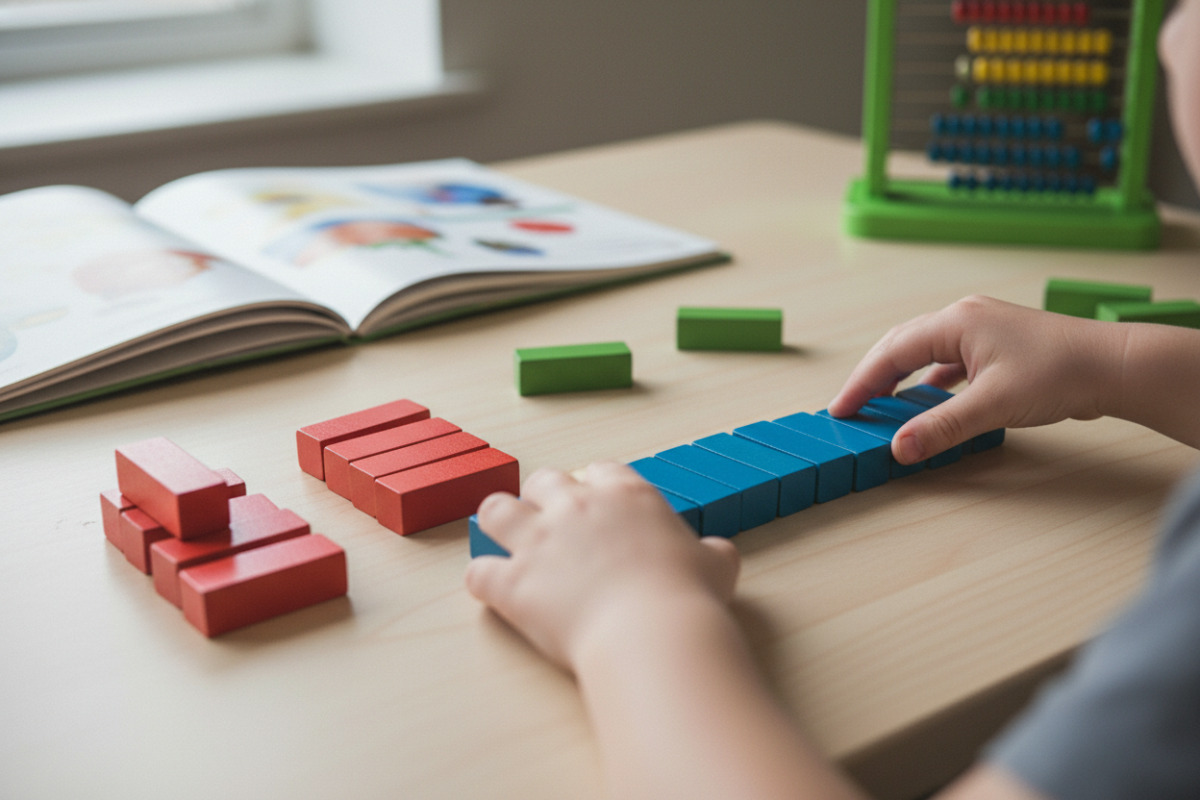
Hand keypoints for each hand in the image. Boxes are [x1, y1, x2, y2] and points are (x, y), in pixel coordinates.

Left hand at [464, 461, 740, 670]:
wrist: (653, 634)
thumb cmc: (688, 599)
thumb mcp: (716, 566)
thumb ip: (712, 553)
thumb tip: (717, 554)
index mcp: (626, 495)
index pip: (601, 470)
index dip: (596, 488)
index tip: (599, 507)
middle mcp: (576, 507)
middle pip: (543, 480)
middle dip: (543, 499)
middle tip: (551, 524)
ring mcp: (538, 542)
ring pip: (495, 510)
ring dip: (499, 523)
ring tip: (506, 541)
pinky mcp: (513, 582)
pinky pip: (479, 572)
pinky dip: (483, 580)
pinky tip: (492, 590)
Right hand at [827, 295, 1127, 462]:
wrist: (1115, 367)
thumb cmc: (1061, 373)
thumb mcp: (993, 406)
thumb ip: (941, 427)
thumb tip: (899, 448)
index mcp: (956, 322)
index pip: (891, 352)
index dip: (862, 383)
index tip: (841, 409)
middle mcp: (964, 317)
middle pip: (902, 345)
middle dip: (874, 378)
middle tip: (851, 408)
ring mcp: (982, 329)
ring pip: (925, 352)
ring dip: (901, 378)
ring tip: (882, 405)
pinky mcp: (997, 344)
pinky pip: (949, 360)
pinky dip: (930, 380)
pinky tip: (928, 398)